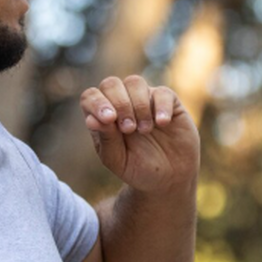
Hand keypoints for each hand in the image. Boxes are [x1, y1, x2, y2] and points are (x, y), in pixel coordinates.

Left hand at [80, 75, 199, 195]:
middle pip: (111, 84)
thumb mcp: (118, 160)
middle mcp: (123, 103)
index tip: (109, 119)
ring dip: (138, 105)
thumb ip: (106, 139)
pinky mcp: (169, 103)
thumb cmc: (138, 169)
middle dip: (119, 104)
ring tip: (145, 130)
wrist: (170, 178)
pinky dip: (161, 106)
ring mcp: (146, 101)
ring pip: (135, 82)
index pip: (91, 96)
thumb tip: (92, 119)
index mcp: (103, 116)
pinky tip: (162, 123)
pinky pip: (163, 92)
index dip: (97, 103)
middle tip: (129, 129)